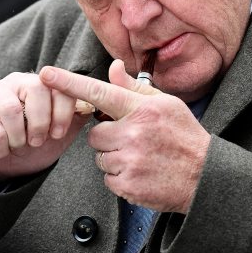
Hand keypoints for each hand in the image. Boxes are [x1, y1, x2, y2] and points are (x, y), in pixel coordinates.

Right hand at [0, 72, 88, 179]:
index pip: (58, 85)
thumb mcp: (58, 135)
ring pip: (11, 110)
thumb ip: (75, 119)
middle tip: (37, 142)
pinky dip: (1, 148)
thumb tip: (95, 107)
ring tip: (18, 147)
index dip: (62, 111)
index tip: (59, 133)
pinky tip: (1, 151)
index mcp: (40, 84)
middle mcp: (16, 82)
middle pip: (35, 89)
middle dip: (40, 123)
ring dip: (19, 138)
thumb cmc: (30, 144)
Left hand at [40, 60, 210, 213]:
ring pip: (100, 157)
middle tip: (134, 141)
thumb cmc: (185, 136)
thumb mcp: (166, 105)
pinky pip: (107, 178)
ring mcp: (130, 161)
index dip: (69, 82)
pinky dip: (120, 178)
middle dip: (108, 138)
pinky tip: (141, 173)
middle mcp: (133, 133)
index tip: (46, 74)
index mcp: (142, 109)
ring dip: (114, 158)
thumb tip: (113, 67)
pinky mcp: (128, 185)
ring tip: (141, 158)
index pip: (99, 92)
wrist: (205, 176)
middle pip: (95, 134)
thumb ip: (135, 89)